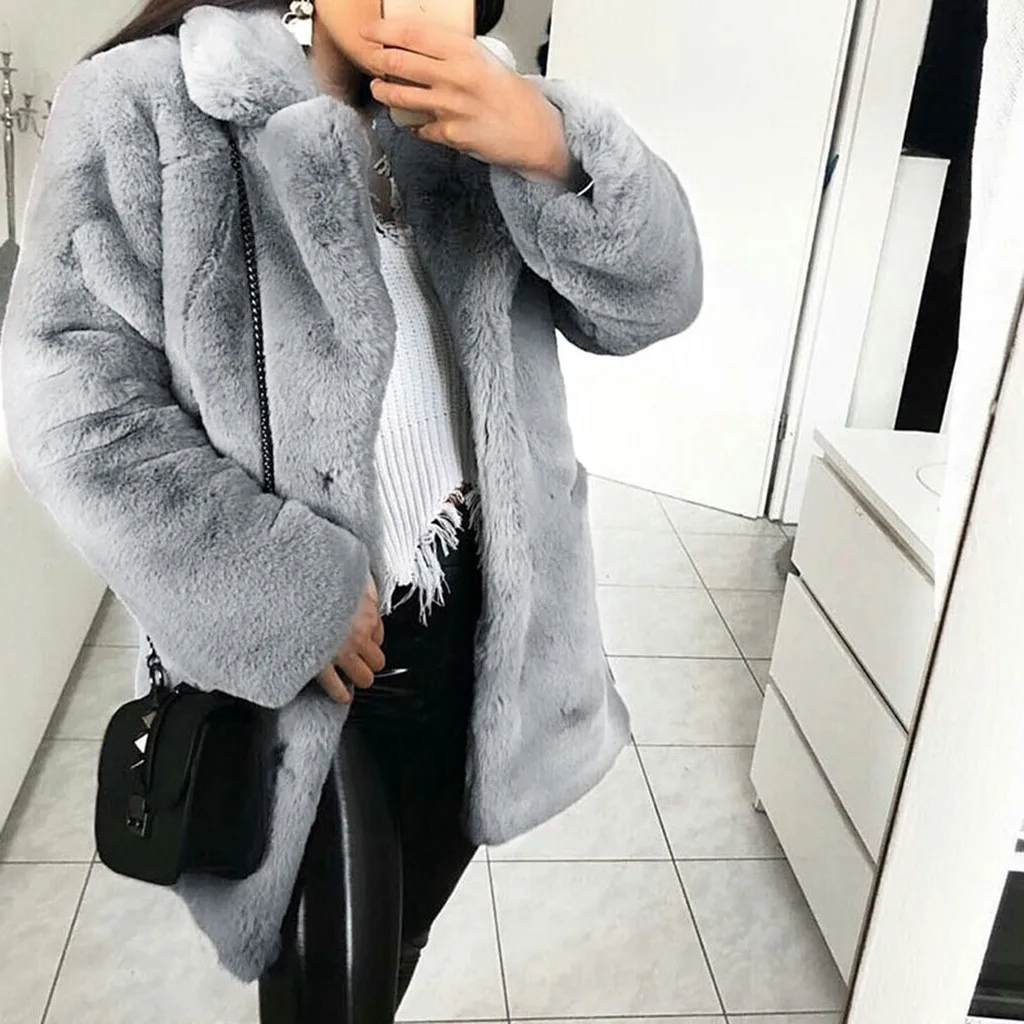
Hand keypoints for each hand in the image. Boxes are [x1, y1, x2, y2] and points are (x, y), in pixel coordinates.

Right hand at [317, 576, 384, 704]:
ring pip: (364, 677)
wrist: (293, 586)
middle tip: (359, 660)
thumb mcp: (348, 571)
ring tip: (353, 676)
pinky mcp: (321, 664)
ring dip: (359, 677)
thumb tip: (364, 580)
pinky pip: (337, 688)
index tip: (363, 638)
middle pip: (378, 660)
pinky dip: (340, 694)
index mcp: (366, 612)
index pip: (379, 634)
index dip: (371, 637)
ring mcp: (341, 651)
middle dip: (369, 661)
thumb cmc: (319, 578)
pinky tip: (341, 695)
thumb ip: (359, 581)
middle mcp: (358, 634)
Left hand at [361, 17, 572, 183]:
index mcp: (464, 52)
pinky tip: (416, 123)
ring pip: (400, 96)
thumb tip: (421, 48)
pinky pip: (420, 128)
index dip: (383, 31)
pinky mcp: (449, 134)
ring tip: (379, 89)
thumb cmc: (513, 97)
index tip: (369, 31)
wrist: (533, 132)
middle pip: (399, 63)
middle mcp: (454, 77)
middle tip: (371, 60)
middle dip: (377, 60)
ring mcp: (449, 107)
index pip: (412, 34)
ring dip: (384, 92)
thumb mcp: (485, 61)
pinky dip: (415, 126)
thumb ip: (454, 54)